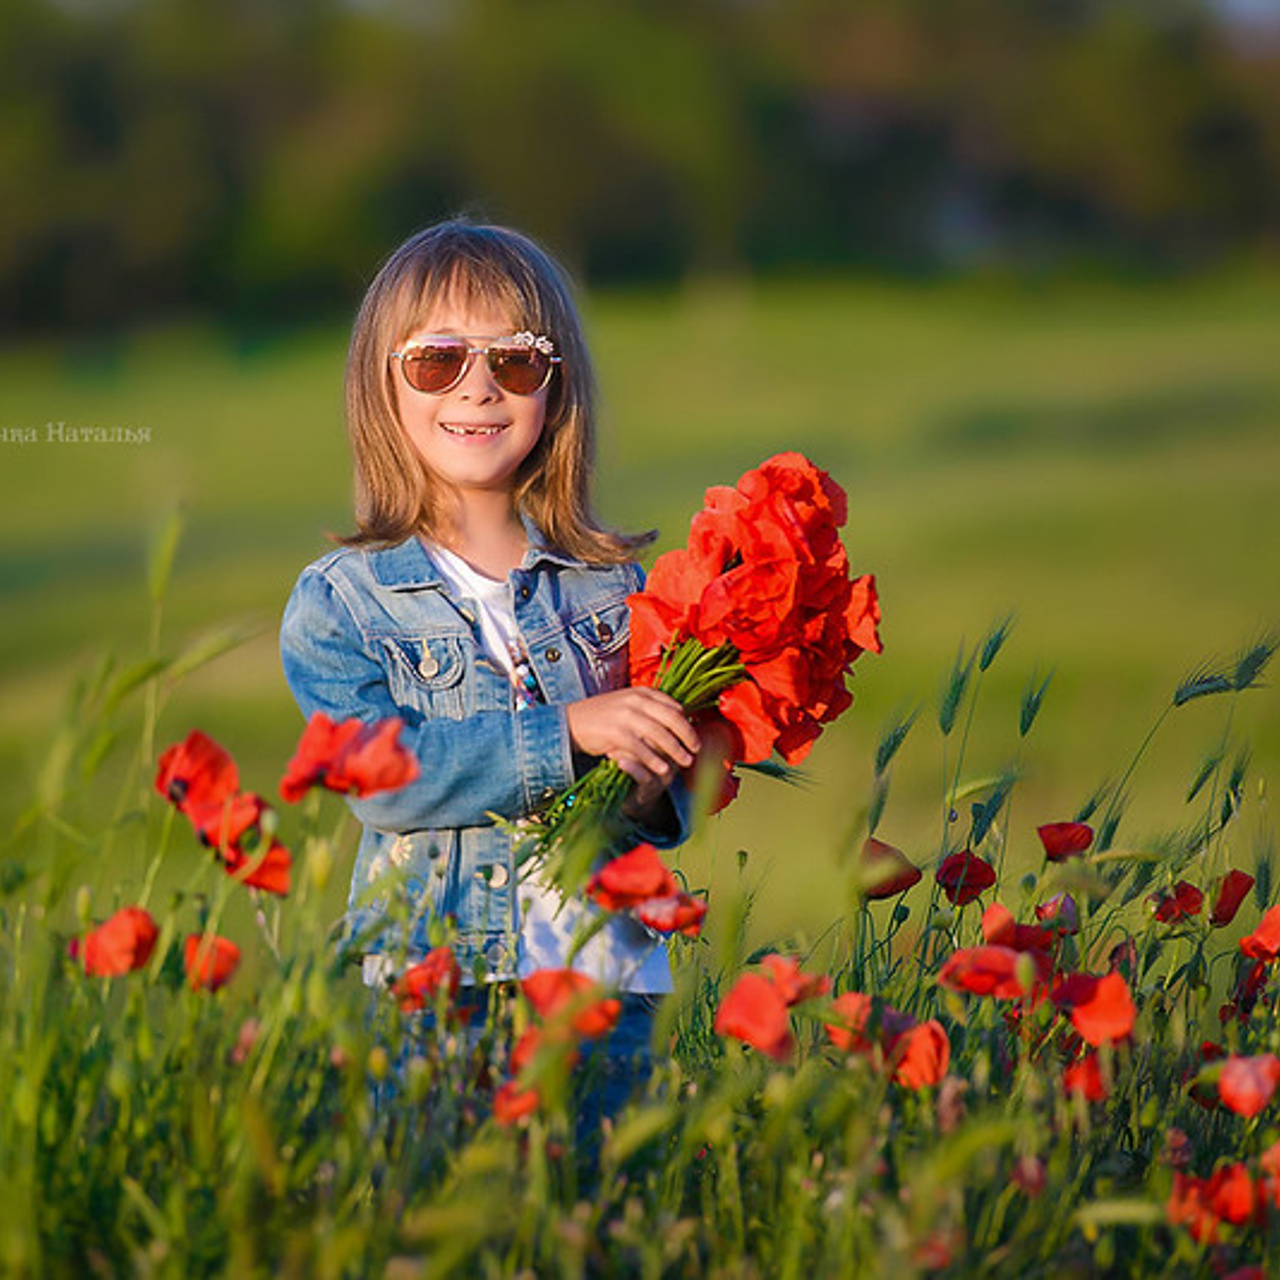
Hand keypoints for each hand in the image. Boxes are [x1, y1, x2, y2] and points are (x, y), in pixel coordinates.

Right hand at [566, 687, 699, 806]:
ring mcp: (626, 715)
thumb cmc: (600, 716)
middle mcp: (635, 700)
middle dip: (687, 735)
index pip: (673, 705)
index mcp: (641, 692)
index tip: (694, 736)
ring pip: (660, 734)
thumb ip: (648, 708)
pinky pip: (642, 748)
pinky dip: (654, 759)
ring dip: (676, 750)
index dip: (686, 722)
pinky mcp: (616, 732)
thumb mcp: (626, 704)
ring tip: (685, 762)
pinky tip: (663, 769)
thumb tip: (677, 716)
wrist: (570, 722)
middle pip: (672, 718)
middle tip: (696, 749)